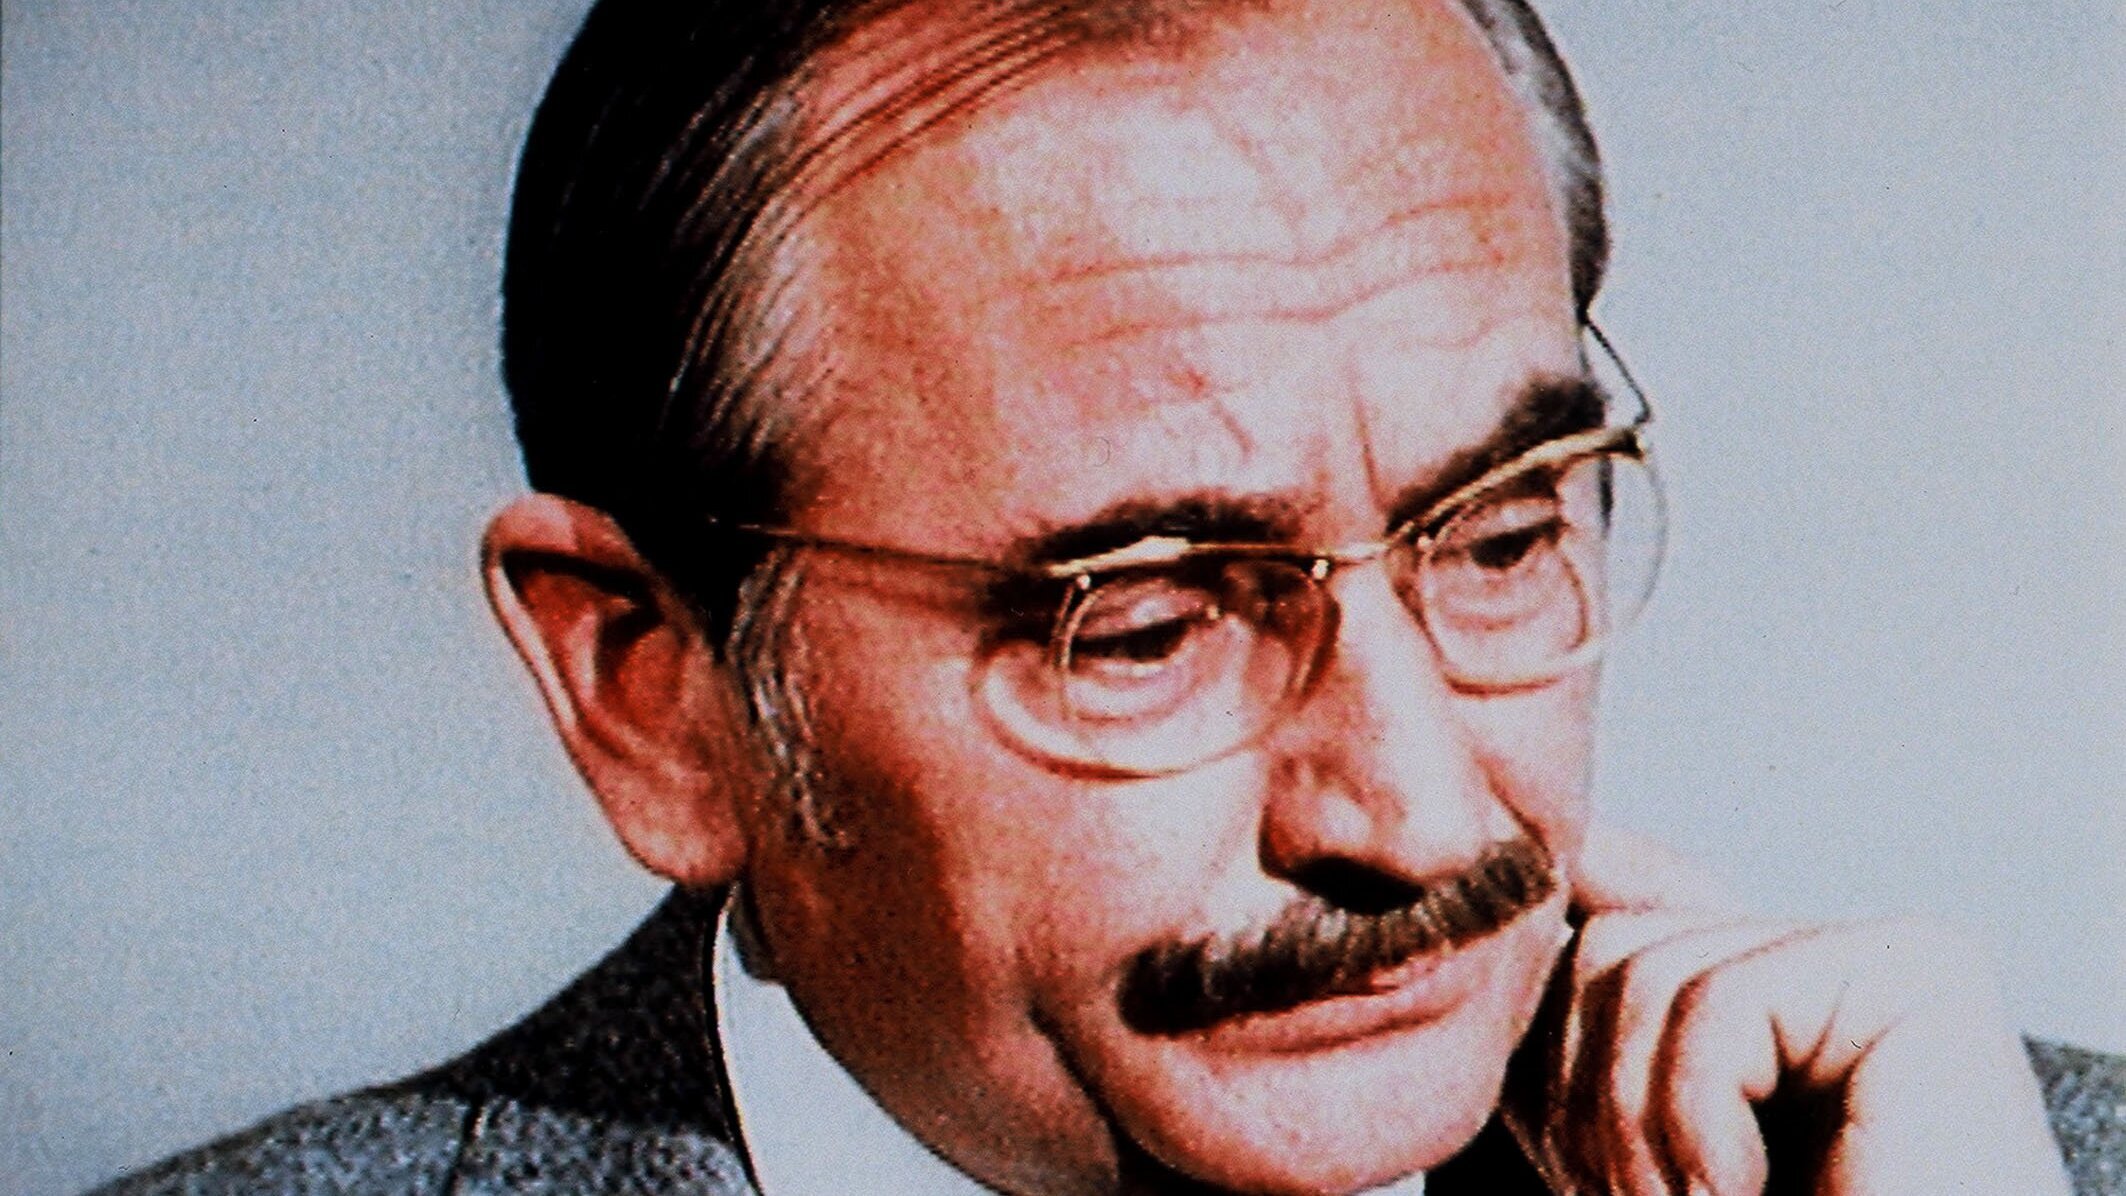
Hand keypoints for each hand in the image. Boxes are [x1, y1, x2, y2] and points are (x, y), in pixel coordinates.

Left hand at [1501, 825, 2069, 1195]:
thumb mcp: (1635, 1142)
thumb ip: (1593, 1026)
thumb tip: (1541, 893)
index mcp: (1774, 999)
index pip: (1598, 945)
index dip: (1554, 1059)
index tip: (1586, 1168)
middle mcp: (1838, 960)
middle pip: (1610, 946)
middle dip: (1593, 1098)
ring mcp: (1888, 956)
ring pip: (1643, 969)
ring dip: (1636, 1131)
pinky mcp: (1922, 974)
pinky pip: (1717, 1003)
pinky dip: (1696, 1128)